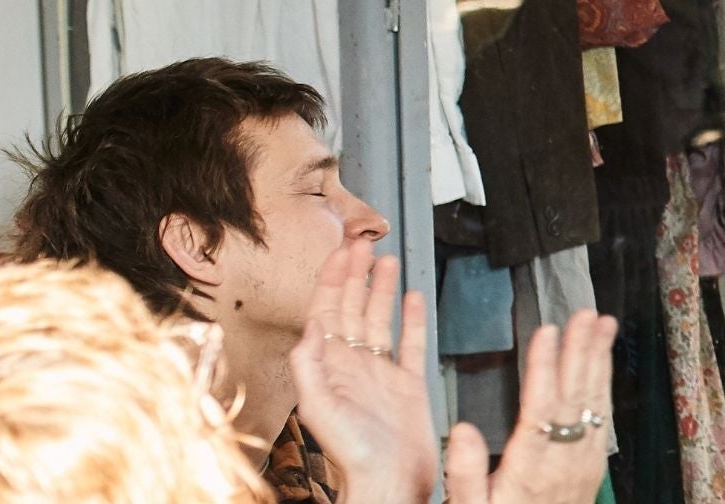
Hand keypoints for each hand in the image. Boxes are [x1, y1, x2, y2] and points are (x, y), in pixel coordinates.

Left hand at [291, 239, 436, 503]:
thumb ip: (309, 364)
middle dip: (356, 273)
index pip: (328, 310)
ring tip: (387, 261)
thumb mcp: (320, 407)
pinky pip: (412, 343)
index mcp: (331, 366)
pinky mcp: (409, 385)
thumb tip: (311, 324)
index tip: (340, 249)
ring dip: (382, 288)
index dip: (333, 278)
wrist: (390, 483)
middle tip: (362, 243)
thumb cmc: (354, 456)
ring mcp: (382, 373)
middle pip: (353, 307)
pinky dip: (414, 319)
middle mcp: (354, 365)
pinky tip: (414, 298)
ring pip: (381, 319)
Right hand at [446, 310, 619, 503]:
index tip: (546, 332)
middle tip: (586, 314)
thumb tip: (460, 429)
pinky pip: (601, 416)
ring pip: (593, 401)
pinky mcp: (592, 463)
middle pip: (574, 395)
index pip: (541, 407)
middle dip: (580, 350)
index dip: (544, 367)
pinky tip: (604, 363)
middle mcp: (563, 458)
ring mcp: (583, 460)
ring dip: (598, 359)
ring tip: (604, 324)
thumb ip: (464, 472)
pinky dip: (604, 384)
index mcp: (530, 465)